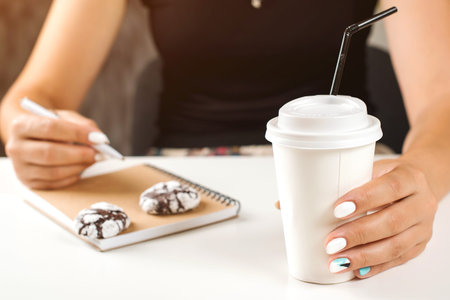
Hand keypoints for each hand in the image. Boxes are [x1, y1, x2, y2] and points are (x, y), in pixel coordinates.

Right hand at [5, 110, 106, 188]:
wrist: (32, 137)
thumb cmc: (51, 125)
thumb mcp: (65, 117)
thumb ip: (82, 125)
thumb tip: (100, 139)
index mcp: (21, 125)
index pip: (51, 128)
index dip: (78, 133)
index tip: (98, 138)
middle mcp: (16, 147)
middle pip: (50, 153)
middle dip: (80, 154)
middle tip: (99, 153)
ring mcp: (20, 167)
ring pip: (53, 172)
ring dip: (79, 167)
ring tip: (94, 160)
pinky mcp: (29, 182)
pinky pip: (54, 183)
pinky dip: (72, 177)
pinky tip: (82, 169)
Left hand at [325, 159, 437, 277]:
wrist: (415, 185)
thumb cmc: (385, 176)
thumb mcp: (370, 168)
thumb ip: (348, 181)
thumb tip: (304, 200)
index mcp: (410, 177)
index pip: (391, 187)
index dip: (364, 199)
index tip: (338, 210)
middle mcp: (422, 202)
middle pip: (393, 221)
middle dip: (359, 234)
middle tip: (332, 242)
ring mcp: (423, 226)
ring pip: (396, 246)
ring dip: (364, 256)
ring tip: (339, 260)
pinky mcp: (419, 245)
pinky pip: (398, 260)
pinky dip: (376, 266)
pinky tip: (357, 269)